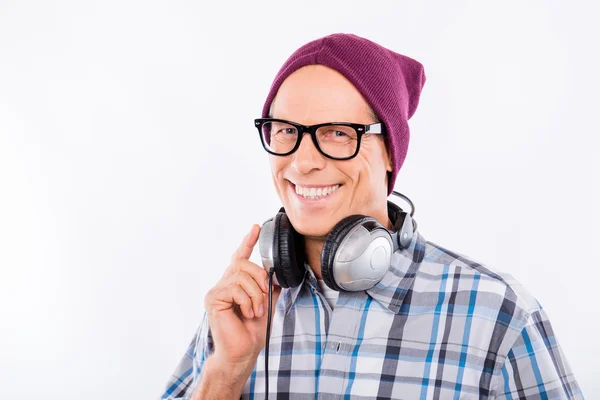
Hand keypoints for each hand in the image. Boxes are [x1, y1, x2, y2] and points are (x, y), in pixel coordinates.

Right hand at [203, 224, 281, 376]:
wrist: (243, 351)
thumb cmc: (252, 330)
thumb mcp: (267, 302)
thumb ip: (270, 285)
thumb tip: (277, 271)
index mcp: (236, 283)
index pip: (240, 257)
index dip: (248, 241)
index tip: (256, 228)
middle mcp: (224, 283)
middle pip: (243, 263)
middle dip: (260, 278)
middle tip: (265, 296)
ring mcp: (216, 290)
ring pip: (241, 276)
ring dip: (255, 294)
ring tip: (256, 310)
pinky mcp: (213, 298)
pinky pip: (235, 288)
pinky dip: (247, 300)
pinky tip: (247, 313)